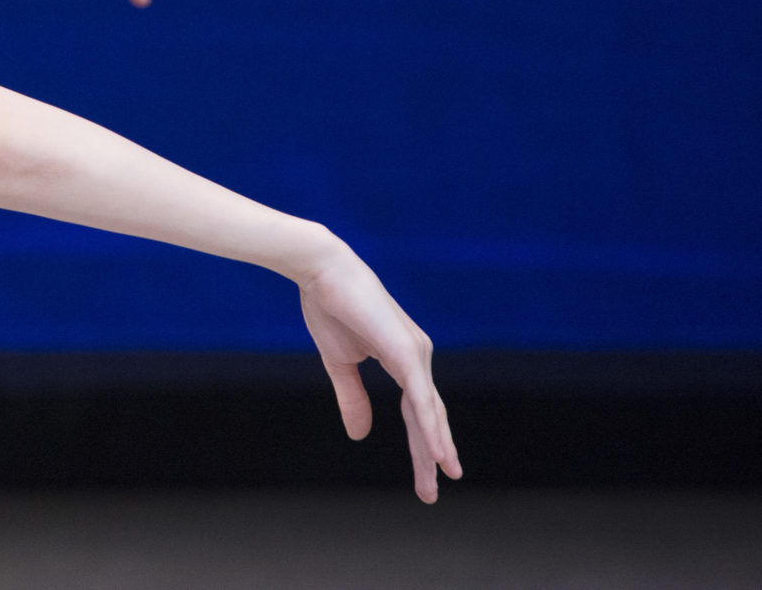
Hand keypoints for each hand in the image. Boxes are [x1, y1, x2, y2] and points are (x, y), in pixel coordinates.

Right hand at [295, 244, 462, 500]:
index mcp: (403, 358)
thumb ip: (353, 398)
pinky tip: (438, 451)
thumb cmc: (329, 306)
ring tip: (441, 478)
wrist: (320, 269)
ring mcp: (415, 353)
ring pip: (429, 412)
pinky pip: (421, 399)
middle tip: (431, 492)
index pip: (418, 411)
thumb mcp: (339, 363)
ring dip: (435, 448)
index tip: (428, 475)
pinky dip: (431, 427)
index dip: (423, 443)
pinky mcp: (405, 351)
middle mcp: (417, 356)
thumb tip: (360, 437)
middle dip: (431, 455)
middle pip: (429, 417)